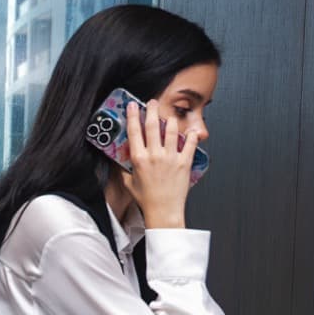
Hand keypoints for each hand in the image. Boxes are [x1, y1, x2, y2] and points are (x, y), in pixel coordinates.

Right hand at [123, 98, 191, 229]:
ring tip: (169, 117)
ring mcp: (170, 158)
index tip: (132, 106)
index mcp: (139, 159)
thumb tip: (122, 159)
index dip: (132, 115)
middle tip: (152, 103)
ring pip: (171, 130)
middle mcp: (154, 155)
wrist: (163, 211)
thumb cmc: (147, 199)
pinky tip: (191, 131)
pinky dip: (191, 135)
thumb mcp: (129, 182)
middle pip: (152, 125)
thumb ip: (124, 168)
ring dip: (170, 120)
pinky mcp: (184, 162)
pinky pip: (190, 144)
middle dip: (152, 110)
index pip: (134, 131)